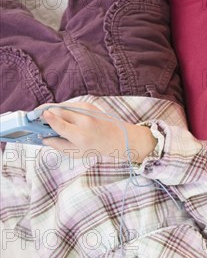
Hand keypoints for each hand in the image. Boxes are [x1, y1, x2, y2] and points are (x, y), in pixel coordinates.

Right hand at [40, 102, 156, 162]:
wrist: (118, 138)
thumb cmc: (96, 148)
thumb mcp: (77, 153)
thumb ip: (58, 145)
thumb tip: (42, 138)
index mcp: (81, 136)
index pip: (62, 124)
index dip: (50, 119)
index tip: (41, 115)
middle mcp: (84, 122)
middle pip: (58, 111)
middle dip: (45, 113)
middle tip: (36, 118)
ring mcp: (86, 111)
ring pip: (62, 106)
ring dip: (53, 111)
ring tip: (49, 119)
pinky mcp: (87, 104)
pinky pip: (68, 105)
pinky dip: (63, 110)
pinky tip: (64, 117)